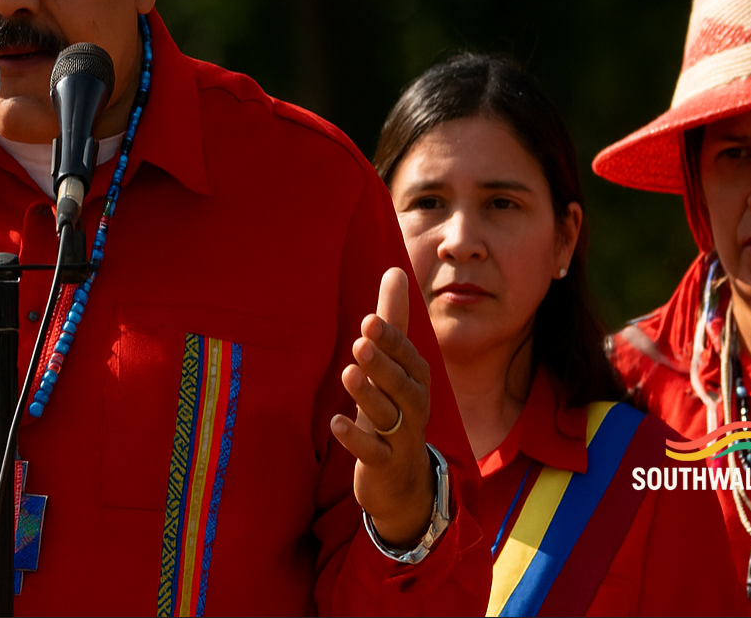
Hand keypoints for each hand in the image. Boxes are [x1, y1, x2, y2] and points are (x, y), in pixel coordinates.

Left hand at [331, 267, 434, 546]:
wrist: (404, 480)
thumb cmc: (395, 410)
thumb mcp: (394, 366)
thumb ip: (393, 321)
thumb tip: (395, 269)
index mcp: (416, 380)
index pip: (409, 357)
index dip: (392, 341)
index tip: (369, 320)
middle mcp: (414, 408)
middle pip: (403, 385)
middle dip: (383, 363)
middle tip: (360, 342)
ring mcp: (401, 438)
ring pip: (389, 415)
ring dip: (369, 394)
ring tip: (347, 372)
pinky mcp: (384, 465)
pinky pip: (373, 452)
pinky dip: (356, 438)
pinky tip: (334, 423)